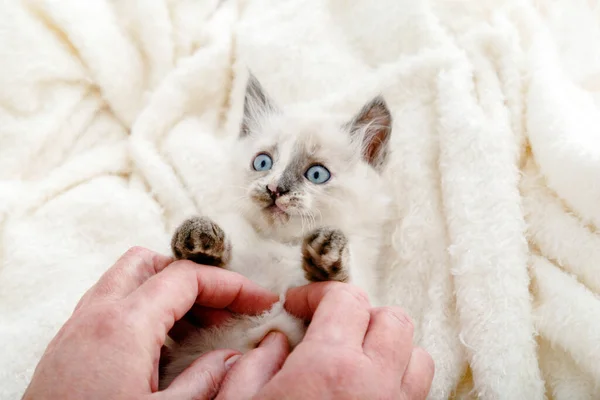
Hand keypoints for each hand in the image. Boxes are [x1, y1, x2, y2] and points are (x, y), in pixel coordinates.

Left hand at [22, 247, 278, 399]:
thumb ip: (204, 382)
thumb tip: (230, 359)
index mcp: (122, 326)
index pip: (187, 278)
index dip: (233, 285)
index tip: (260, 300)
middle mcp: (94, 316)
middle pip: (153, 265)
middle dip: (197, 279)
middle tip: (227, 306)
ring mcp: (76, 330)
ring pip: (129, 281)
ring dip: (171, 293)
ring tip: (203, 324)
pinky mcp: (67, 348)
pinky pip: (112, 306)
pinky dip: (146, 309)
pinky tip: (164, 344)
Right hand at [217, 282, 433, 399]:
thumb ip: (254, 364)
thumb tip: (277, 341)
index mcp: (330, 367)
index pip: (345, 299)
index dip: (317, 293)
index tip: (298, 305)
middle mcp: (375, 384)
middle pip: (391, 318)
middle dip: (358, 312)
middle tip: (327, 326)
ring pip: (415, 353)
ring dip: (388, 345)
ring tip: (354, 356)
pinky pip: (418, 391)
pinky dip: (399, 377)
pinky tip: (367, 389)